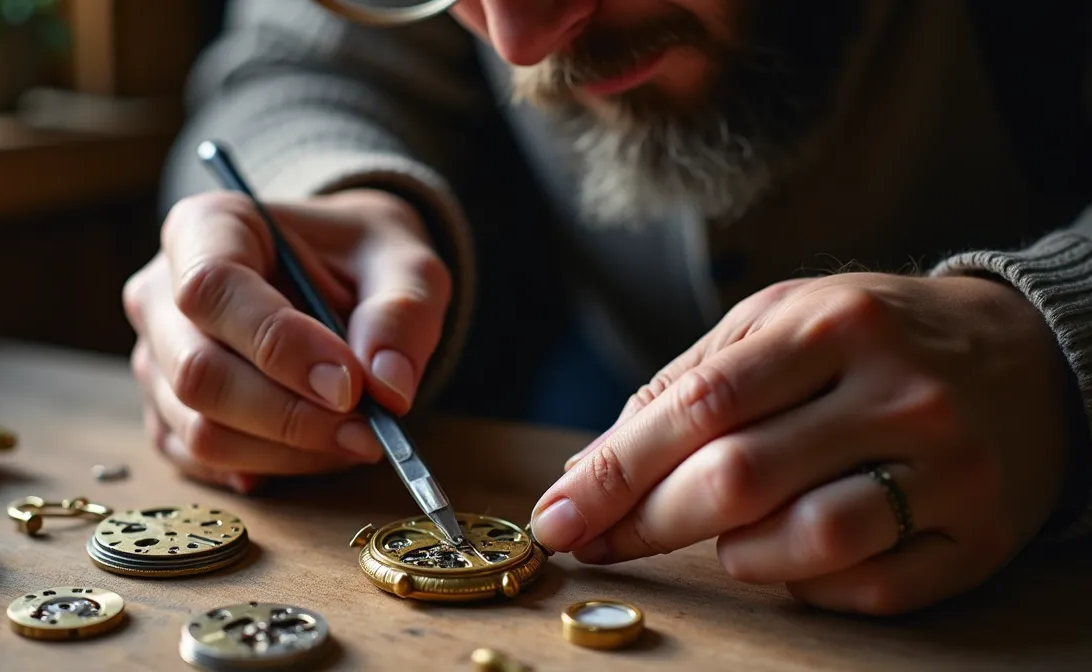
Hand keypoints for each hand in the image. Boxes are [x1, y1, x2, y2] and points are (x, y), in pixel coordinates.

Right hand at [122, 188, 450, 491]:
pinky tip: (319, 448)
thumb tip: (389, 388)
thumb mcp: (405, 264)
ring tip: (358, 436)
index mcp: (206, 227)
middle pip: (198, 372)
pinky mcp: (165, 414)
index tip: (350, 383)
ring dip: (288, 450)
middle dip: (291, 415)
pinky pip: (202, 462)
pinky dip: (269, 468)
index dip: (280, 345)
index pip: (213, 287)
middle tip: (370, 430)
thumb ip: (402, 313)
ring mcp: (156, 359)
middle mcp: (161, 293)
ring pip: (200, 429)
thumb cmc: (364, 260)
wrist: (343, 279)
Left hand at [530, 272, 1076, 614]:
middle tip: (599, 543)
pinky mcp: (981, 532)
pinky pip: (874, 588)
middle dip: (649, 523)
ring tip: (728, 537)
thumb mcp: (781, 322)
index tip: (556, 518)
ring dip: (740, 556)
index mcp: (829, 325)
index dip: (614, 471)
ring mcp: (946, 465)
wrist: (1029, 353)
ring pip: (810, 542)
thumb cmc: (872, 338)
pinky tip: (796, 557)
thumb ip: (685, 384)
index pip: (698, 406)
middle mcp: (894, 391)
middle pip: (741, 478)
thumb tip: (585, 469)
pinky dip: (811, 586)